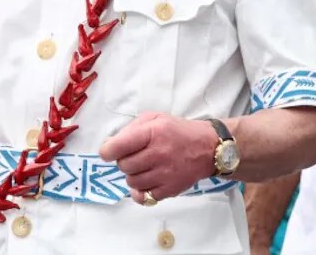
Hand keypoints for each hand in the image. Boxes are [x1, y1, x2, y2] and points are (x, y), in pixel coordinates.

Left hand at [98, 111, 218, 204]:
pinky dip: (141, 190)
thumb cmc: (177, 131)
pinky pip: (144, 197)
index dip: (107, 151)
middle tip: (134, 156)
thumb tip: (109, 145)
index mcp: (153, 132)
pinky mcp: (170, 190)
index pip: (119, 146)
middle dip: (123, 161)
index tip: (107, 152)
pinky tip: (147, 181)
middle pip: (124, 165)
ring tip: (143, 167)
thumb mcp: (154, 119)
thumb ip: (130, 129)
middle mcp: (159, 154)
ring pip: (132, 182)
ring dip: (132, 175)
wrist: (207, 148)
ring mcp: (165, 174)